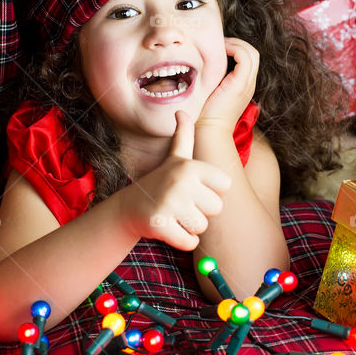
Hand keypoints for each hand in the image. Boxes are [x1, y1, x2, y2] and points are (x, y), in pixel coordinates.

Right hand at [120, 111, 230, 250]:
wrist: (129, 207)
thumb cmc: (160, 181)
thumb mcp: (175, 157)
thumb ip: (184, 135)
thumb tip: (182, 111)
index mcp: (190, 166)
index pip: (225, 186)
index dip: (211, 191)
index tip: (193, 188)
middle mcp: (181, 182)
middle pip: (216, 209)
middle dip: (201, 211)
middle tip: (181, 203)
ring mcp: (170, 203)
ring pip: (202, 227)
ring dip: (190, 226)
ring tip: (174, 214)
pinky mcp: (160, 224)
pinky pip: (190, 243)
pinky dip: (182, 241)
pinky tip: (169, 228)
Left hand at [195, 37, 258, 133]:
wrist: (209, 130)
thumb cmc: (206, 113)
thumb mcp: (212, 92)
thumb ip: (214, 80)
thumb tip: (202, 66)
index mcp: (243, 85)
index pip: (249, 59)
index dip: (237, 48)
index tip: (219, 48)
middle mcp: (249, 84)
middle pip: (253, 54)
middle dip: (238, 43)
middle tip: (220, 44)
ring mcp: (246, 84)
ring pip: (252, 53)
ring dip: (236, 44)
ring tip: (221, 46)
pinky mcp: (240, 84)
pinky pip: (245, 58)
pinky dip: (235, 49)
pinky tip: (221, 51)